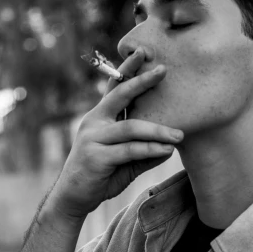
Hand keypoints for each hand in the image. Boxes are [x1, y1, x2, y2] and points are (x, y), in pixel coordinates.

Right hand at [49, 48, 183, 218]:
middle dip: (142, 81)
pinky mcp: (96, 157)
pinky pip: (129, 150)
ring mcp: (93, 138)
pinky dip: (150, 149)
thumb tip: (170, 146)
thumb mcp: (126, 162)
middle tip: (163, 70)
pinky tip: (166, 150)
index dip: (127, 69)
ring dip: (158, 130)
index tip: (142, 52)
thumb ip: (145, 152)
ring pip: (131, 127)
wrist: (73, 199)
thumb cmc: (99, 177)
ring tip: (179, 135)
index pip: (114, 88)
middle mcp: (94, 122)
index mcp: (99, 118)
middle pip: (120, 95)